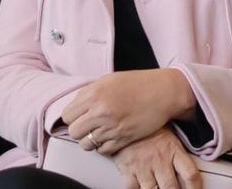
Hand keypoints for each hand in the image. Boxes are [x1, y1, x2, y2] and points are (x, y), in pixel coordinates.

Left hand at [62, 69, 195, 154]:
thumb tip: (75, 105)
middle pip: (73, 132)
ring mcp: (111, 127)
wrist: (164, 92)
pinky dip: (104, 146)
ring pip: (86, 144)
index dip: (72, 117)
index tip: (80, 116)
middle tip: (89, 125)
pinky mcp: (123, 139)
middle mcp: (100, 112)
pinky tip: (110, 137)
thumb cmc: (138, 83)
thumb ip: (89, 92)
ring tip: (99, 132)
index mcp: (94, 94)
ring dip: (90, 140)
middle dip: (79, 130)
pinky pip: (102, 150)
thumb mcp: (109, 80)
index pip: (67, 115)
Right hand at [111, 128, 201, 188]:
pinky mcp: (127, 169)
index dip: (195, 188)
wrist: (123, 115)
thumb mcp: (169, 130)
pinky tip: (141, 186)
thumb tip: (195, 133)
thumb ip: (182, 143)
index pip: (190, 174)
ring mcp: (143, 166)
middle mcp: (159, 160)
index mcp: (173, 150)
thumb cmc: (148, 125)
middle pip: (171, 188)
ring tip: (157, 188)